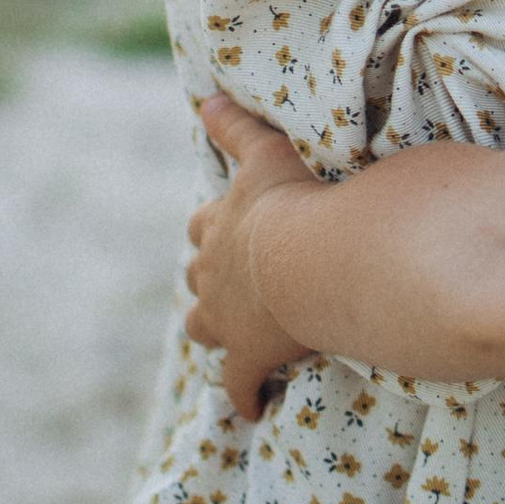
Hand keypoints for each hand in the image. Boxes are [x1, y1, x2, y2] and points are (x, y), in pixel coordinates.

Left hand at [189, 95, 319, 421]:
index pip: (203, 226)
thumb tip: (205, 96)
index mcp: (218, 225)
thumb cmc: (294, 200)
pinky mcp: (249, 356)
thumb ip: (236, 125)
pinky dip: (243, 394)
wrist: (307, 258)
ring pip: (205, 326)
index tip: (219, 231)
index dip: (211, 228)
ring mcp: (227, 318)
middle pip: (198, 277)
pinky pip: (238, 384)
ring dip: (214, 329)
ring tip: (228, 337)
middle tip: (225, 283)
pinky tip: (252, 407)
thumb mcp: (265, 152)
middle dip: (207, 278)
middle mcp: (212, 273)